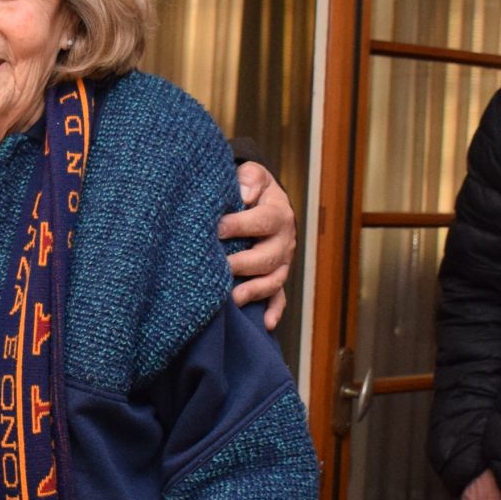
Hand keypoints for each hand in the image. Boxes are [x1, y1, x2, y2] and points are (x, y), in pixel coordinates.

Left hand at [222, 162, 295, 330]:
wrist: (264, 201)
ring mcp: (281, 263)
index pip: (262, 221)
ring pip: (273, 281)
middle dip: (243, 264)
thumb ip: (250, 179)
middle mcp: (283, 241)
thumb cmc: (252, 188)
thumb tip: (244, 194)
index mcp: (278, 214)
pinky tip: (265, 325)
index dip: (240, 225)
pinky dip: (274, 311)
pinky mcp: (276, 277)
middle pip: (268, 257)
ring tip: (232, 299)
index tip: (217, 229)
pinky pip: (279, 298)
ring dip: (254, 291)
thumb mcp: (253, 174)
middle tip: (221, 268)